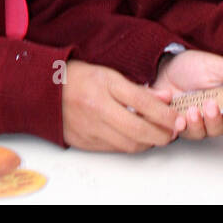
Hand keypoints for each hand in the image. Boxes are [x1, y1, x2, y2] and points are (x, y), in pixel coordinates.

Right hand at [61, 60, 181, 151]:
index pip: (143, 102)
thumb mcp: (109, 74)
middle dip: (162, 134)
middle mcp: (97, 107)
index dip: (165, 113)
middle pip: (138, 130)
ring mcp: (90, 127)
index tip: (178, 118)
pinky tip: (137, 139)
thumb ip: (137, 88)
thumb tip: (165, 99)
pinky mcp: (85, 142)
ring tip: (158, 136)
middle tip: (173, 132)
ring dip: (148, 143)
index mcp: (104, 84)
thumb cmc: (78, 77)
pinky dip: (130, 146)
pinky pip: (115, 149)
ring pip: (129, 144)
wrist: (43, 90)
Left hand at [154, 50, 222, 137]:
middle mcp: (222, 113)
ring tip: (198, 108)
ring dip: (208, 121)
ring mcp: (205, 122)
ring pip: (214, 131)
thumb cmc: (190, 68)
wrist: (163, 70)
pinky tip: (183, 115)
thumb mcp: (214, 66)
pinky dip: (187, 125)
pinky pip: (191, 133)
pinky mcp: (187, 128)